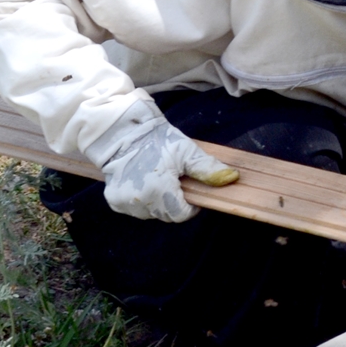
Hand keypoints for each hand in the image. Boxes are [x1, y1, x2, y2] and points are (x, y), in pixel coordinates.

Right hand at [84, 100, 238, 222]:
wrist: (122, 132)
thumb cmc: (157, 140)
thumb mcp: (186, 151)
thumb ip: (207, 168)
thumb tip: (231, 178)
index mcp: (158, 191)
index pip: (181, 214)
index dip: (191, 205)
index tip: (191, 190)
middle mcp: (139, 202)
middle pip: (167, 214)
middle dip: (175, 201)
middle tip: (175, 180)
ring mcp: (125, 203)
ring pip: (152, 212)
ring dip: (159, 201)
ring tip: (158, 178)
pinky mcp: (114, 202)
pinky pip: (136, 208)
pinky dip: (143, 199)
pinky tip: (143, 181)